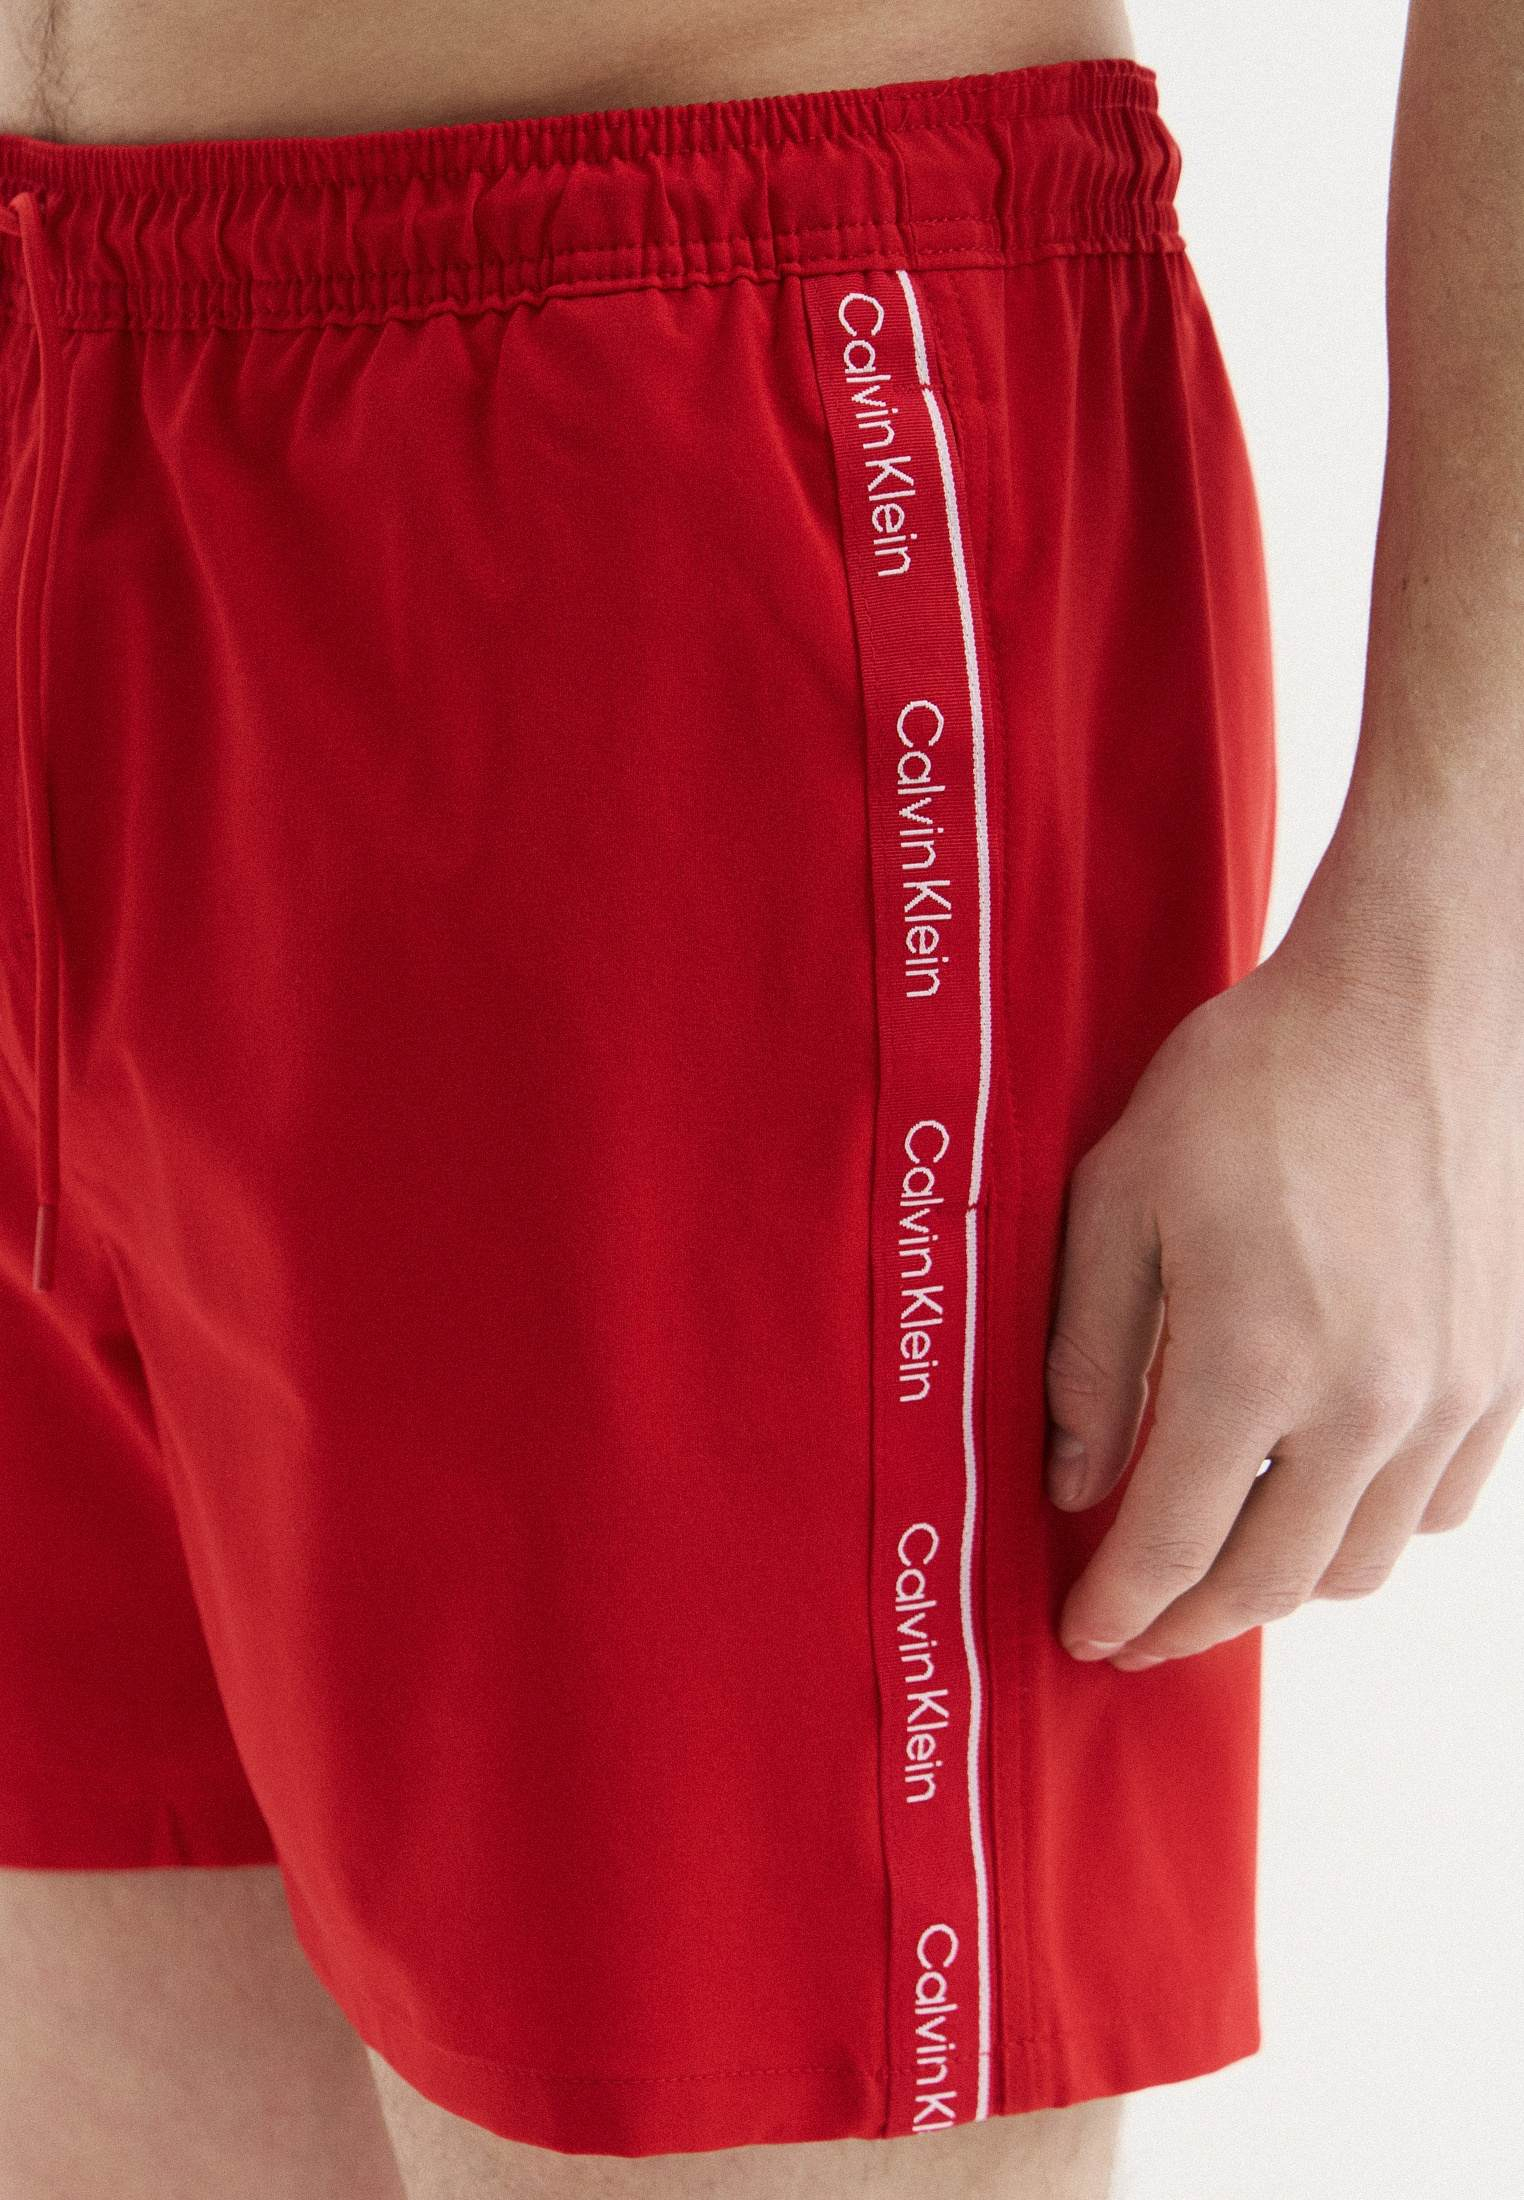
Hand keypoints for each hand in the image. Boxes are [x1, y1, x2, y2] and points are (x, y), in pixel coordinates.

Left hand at [1045, 915, 1523, 1669]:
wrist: (1415, 1004)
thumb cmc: (1254, 1082)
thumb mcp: (1120, 1199)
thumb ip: (1088, 1356)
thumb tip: (1073, 1481)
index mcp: (1253, 1365)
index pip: (1171, 1548)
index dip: (1118, 1610)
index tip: (1084, 1636)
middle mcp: (1366, 1406)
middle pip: (1268, 1581)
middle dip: (1187, 1623)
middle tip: (1135, 1626)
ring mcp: (1450, 1396)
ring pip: (1361, 1562)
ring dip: (1278, 1583)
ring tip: (1218, 1559)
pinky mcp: (1504, 1373)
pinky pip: (1438, 1509)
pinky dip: (1370, 1529)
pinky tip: (1319, 1494)